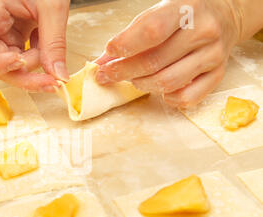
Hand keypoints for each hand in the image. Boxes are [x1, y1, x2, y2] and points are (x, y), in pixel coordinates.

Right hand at [0, 0, 69, 91]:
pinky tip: (46, 46)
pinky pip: (21, 59)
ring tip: (49, 52)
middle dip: (20, 74)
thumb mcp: (52, 7)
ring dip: (31, 68)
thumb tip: (58, 75)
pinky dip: (36, 59)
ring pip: (8, 66)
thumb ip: (54, 43)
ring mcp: (2, 32)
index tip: (18, 62)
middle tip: (48, 80)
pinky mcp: (15, 36)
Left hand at [95, 0, 243, 107]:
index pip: (152, 31)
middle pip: (154, 62)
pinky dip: (167, 98)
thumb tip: (102, 62)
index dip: (125, 46)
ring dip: (141, 84)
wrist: (224, 15)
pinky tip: (158, 88)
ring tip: (131, 79)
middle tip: (107, 74)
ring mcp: (212, 55)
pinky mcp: (217, 75)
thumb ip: (130, 36)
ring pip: (167, 82)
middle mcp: (203, 32)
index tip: (108, 53)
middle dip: (123, 71)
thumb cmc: (183, 16)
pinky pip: (186, 98)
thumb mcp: (157, 14)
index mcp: (186, 9)